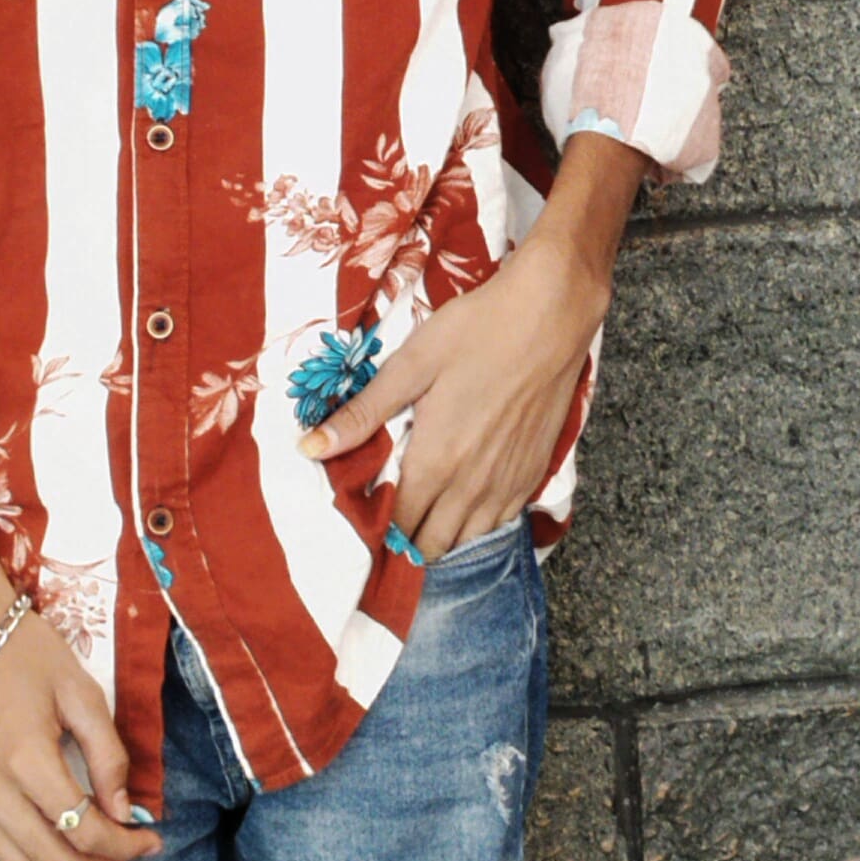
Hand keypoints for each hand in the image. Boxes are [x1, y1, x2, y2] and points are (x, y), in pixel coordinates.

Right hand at [0, 606, 158, 860]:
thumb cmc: (22, 652)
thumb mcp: (81, 693)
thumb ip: (108, 756)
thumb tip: (123, 812)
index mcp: (26, 760)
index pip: (85, 832)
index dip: (125, 847)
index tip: (149, 842)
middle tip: (125, 853)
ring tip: (88, 842)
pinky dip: (22, 844)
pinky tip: (43, 820)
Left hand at [295, 232, 609, 561]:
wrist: (551, 316)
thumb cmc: (477, 331)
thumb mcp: (411, 365)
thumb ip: (362, 414)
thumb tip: (308, 448)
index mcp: (436, 461)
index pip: (398, 525)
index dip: (377, 531)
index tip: (363, 521)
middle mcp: (472, 485)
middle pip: (432, 544)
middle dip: (406, 542)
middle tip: (389, 522)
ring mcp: (507, 484)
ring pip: (468, 540)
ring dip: (442, 538)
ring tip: (423, 519)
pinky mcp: (533, 474)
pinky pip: (500, 524)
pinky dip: (477, 525)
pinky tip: (464, 506)